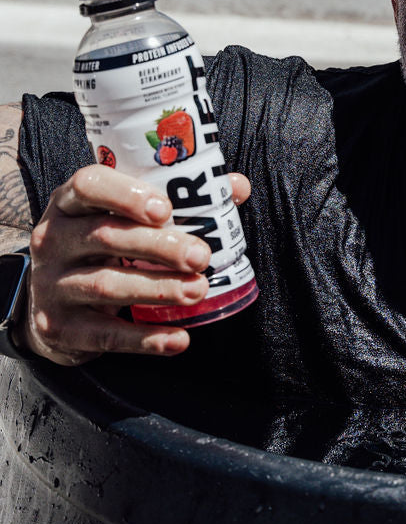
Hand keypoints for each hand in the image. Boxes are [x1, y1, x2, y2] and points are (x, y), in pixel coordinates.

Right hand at [18, 164, 251, 364]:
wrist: (49, 303)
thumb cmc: (100, 248)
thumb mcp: (122, 218)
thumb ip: (179, 200)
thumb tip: (237, 186)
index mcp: (69, 203)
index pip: (88, 184)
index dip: (126, 194)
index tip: (166, 209)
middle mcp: (52, 239)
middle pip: (106, 236)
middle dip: (160, 247)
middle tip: (201, 256)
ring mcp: (51, 284)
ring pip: (107, 285)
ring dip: (158, 289)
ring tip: (198, 290)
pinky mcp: (58, 327)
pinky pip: (105, 334)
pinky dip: (146, 339)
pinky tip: (179, 339)